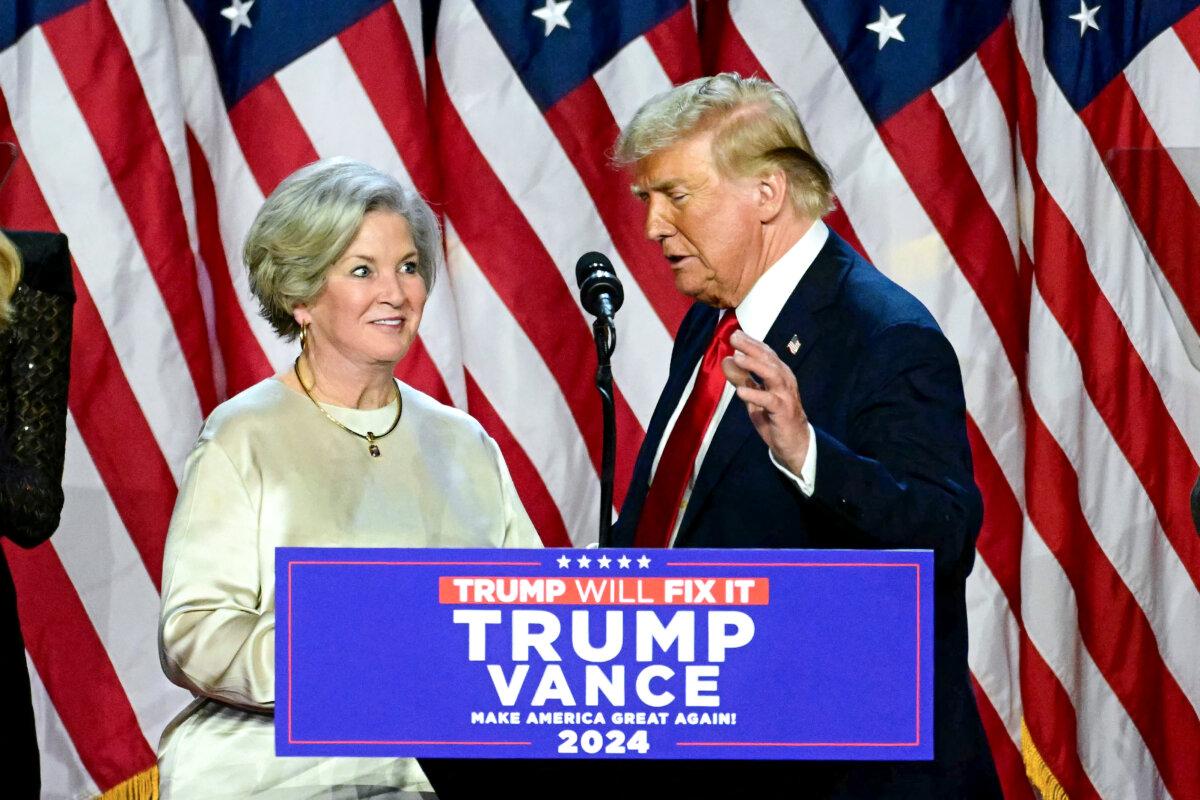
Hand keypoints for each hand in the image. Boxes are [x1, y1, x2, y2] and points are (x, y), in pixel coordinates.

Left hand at [721, 330, 810, 472]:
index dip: (751, 342)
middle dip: (751, 347)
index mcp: (778, 374)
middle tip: (734, 338)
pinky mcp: (783, 411)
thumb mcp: (754, 396)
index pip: (765, 353)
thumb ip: (742, 378)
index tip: (735, 333)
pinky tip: (740, 392)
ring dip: (754, 365)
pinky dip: (755, 395)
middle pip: (769, 359)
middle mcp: (784, 380)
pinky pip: (769, 401)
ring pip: (772, 375)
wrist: (793, 442)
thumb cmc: (773, 416)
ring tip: (737, 358)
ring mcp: (785, 395)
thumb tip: (726, 359)